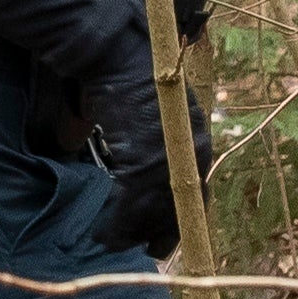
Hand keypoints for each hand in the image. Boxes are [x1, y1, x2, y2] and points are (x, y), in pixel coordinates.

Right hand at [79, 70, 191, 258]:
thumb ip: (145, 147)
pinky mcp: (143, 158)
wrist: (114, 50)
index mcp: (196, 137)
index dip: (179, 216)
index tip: (163, 235)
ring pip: (155, 211)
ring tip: (111, 243)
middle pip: (179, 206)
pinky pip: (131, 205)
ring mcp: (170, 156)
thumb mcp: (147, 115)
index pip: (196, 190)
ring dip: (132, 233)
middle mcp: (192, 149)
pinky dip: (115, 225)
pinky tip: (102, 235)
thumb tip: (130, 178)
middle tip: (140, 248)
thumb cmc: (124, 75)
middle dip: (158, 232)